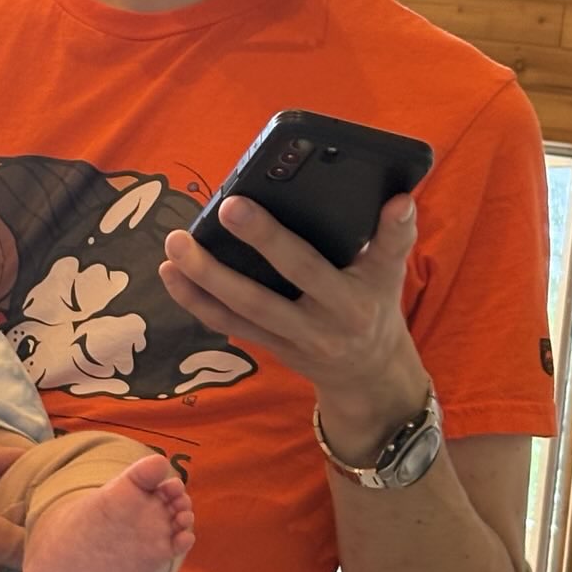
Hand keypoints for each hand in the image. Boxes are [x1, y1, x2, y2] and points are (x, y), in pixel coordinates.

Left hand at [160, 193, 428, 460]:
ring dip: (202, 278)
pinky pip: (225, 323)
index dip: (289, 239)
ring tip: (175, 243)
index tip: (262, 206)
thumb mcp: (391, 274)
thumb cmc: (375, 305)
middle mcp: (317, 325)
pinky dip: (195, 299)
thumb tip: (400, 197)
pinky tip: (171, 272)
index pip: (321, 265)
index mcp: (351, 301)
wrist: (368, 375)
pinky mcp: (265, 345)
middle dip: (244, 251)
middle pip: (269, 292)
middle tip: (224, 207)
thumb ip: (394, 237)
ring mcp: (287, 339)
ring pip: (239, 310)